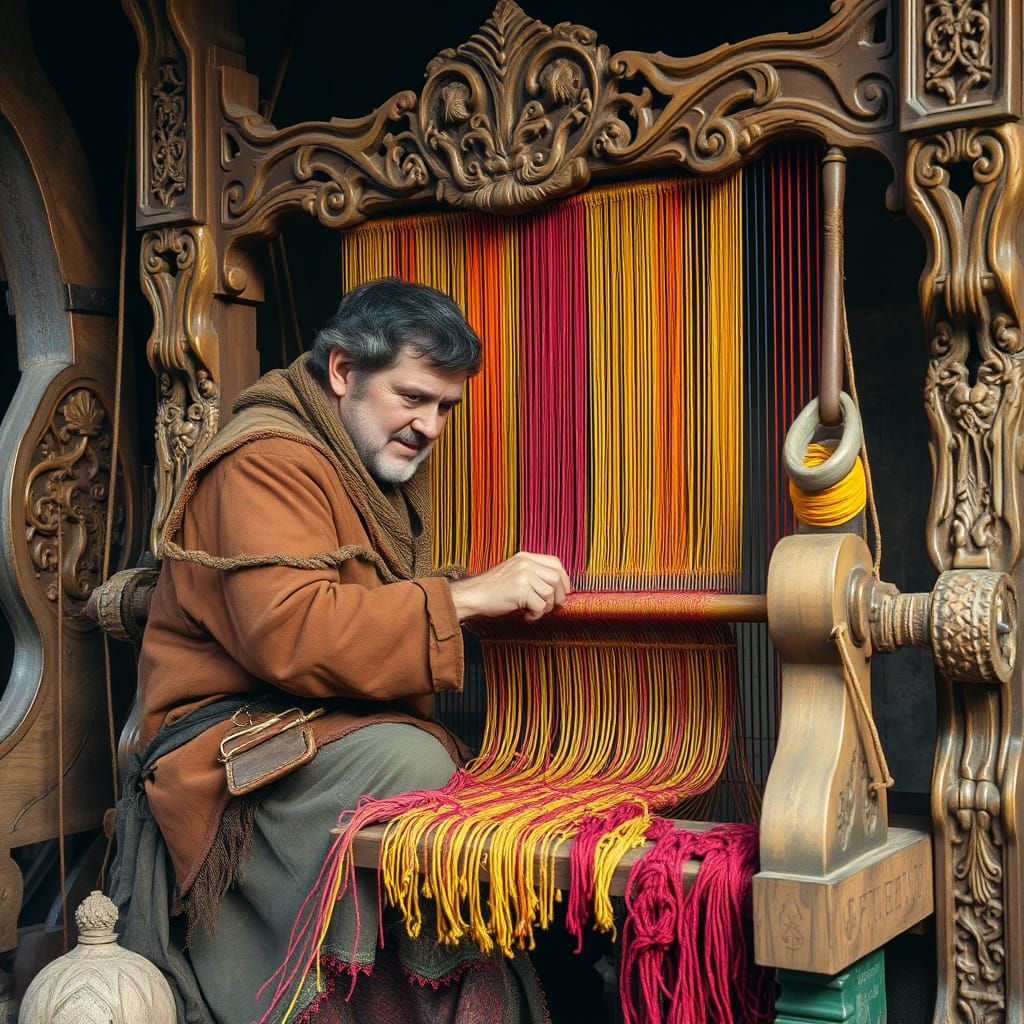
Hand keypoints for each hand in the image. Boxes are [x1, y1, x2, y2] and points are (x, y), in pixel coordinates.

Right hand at [449, 552, 570, 622]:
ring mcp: (524, 576)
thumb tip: (558, 588)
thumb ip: (533, 574)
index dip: (564, 578)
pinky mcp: (521, 591)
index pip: (556, 563)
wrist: (473, 595)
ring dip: (545, 608)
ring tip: (533, 612)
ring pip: (550, 594)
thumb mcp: (514, 572)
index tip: (563, 591)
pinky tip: (526, 616)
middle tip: (551, 607)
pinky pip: (540, 606)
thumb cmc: (493, 589)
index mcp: (525, 557)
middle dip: (559, 596)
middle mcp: (526, 564)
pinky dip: (536, 615)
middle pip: (557, 578)